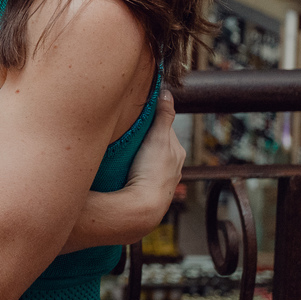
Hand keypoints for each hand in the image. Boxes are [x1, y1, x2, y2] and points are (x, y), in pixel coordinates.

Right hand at [123, 90, 184, 215]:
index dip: (151, 120)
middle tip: (127, 131)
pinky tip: (125, 168)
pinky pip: (142, 172)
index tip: (137, 114)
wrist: (142, 207)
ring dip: (139, 153)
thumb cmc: (152, 172)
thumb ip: (163, 115)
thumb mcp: (158, 137)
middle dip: (144, 137)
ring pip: (149, 158)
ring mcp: (161, 179)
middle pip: (157, 143)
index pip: (165, 127)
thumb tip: (166, 92)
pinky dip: (135, 167)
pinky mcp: (149, 189)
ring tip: (124, 150)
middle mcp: (173, 165)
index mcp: (177, 151)